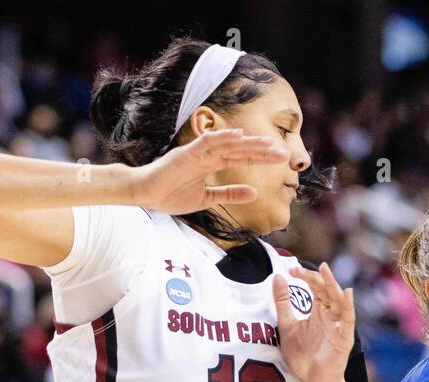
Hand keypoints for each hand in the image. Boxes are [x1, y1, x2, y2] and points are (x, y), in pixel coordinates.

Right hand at [126, 128, 285, 213]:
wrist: (145, 194)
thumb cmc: (171, 195)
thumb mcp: (207, 199)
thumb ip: (230, 194)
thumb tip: (255, 193)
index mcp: (212, 164)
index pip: (241, 158)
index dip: (260, 157)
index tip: (280, 159)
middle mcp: (207, 155)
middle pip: (239, 149)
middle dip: (260, 150)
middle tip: (283, 152)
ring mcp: (196, 153)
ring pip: (227, 144)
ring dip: (247, 143)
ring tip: (266, 144)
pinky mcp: (185, 154)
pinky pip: (206, 143)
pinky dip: (221, 138)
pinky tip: (237, 136)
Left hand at [273, 262, 355, 381]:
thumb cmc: (302, 356)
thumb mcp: (287, 325)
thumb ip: (283, 303)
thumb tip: (276, 277)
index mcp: (319, 311)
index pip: (315, 287)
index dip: (305, 277)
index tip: (290, 271)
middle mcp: (331, 315)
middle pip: (327, 291)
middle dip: (315, 278)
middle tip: (301, 270)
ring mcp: (339, 326)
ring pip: (339, 300)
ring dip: (332, 285)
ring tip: (324, 270)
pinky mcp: (345, 338)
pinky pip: (349, 319)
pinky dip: (349, 306)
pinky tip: (347, 293)